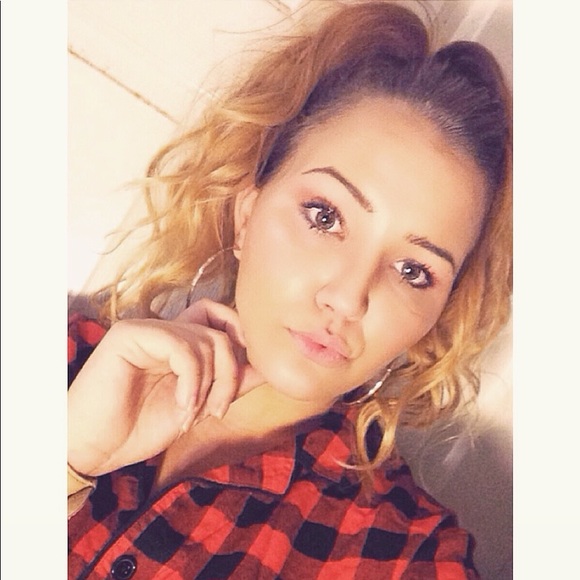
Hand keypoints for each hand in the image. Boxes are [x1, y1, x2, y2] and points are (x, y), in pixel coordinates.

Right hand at [67, 299, 263, 476]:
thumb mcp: (198, 405)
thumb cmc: (140, 428)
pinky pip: (182, 348)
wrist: (96, 448)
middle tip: (217, 409)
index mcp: (179, 342)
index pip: (220, 318)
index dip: (241, 340)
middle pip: (220, 329)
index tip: (246, 378)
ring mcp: (148, 329)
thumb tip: (267, 368)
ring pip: (206, 340)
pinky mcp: (130, 335)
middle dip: (230, 372)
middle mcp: (165, 330)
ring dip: (209, 384)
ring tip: (193, 414)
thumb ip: (229, 384)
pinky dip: (191, 381)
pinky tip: (182, 406)